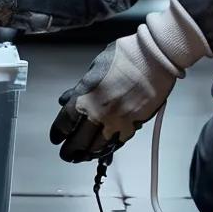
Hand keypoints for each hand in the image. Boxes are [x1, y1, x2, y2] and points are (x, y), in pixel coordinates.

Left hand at [50, 0, 210, 161]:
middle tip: (67, 153)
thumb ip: (81, 86)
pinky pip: (117, 143)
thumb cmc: (126, 55)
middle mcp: (98, 113)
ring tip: (83, 156)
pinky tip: (104, 149)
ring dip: (88, 153)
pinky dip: (109, 148)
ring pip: (97, 147)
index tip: (57, 138)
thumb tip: (68, 99)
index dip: (58, 133)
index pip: (64, 123)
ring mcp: (117, 121)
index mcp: (86, 96)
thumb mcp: (96, 65)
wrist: (155, 58)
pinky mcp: (133, 125)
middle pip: (78, 141)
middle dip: (70, 150)